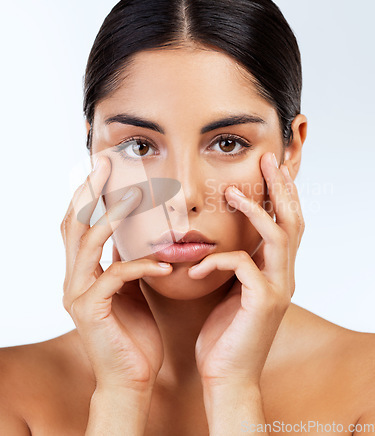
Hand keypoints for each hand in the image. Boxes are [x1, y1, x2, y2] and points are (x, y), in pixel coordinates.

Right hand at [60, 156, 172, 391]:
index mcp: (82, 271)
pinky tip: (165, 266)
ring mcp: (78, 294)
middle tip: (106, 163)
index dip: (88, 193)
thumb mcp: (132, 288)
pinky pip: (116, 276)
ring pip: (87, 243)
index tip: (104, 166)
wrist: (133, 377)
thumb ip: (127, 260)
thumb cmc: (134, 332)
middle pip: (74, 223)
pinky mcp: (91, 310)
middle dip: (90, 190)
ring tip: (136, 196)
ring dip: (112, 216)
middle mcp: (73, 278)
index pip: (79, 223)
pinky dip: (142, 265)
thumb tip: (138, 233)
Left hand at [188, 152, 304, 388]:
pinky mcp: (263, 302)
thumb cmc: (224, 333)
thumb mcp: (228, 290)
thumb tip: (215, 239)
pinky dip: (215, 262)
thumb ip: (231, 264)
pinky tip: (192, 273)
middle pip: (293, 220)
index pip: (286, 223)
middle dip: (281, 187)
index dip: (282, 194)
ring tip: (229, 193)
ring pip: (277, 235)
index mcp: (275, 271)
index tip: (270, 167)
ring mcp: (277, 288)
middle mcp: (283, 275)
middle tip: (268, 158)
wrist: (226, 377)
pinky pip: (241, 265)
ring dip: (254, 210)